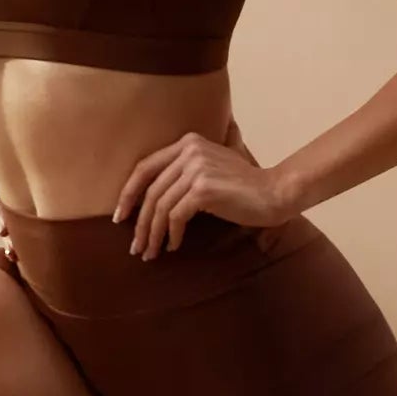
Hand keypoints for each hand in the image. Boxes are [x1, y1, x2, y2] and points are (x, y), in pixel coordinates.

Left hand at [113, 129, 289, 259]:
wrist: (277, 193)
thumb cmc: (245, 188)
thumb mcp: (211, 168)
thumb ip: (184, 172)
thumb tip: (150, 199)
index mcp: (187, 143)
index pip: (145, 167)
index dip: (128, 193)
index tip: (120, 216)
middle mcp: (189, 150)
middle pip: (150, 190)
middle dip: (139, 222)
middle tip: (135, 246)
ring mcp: (196, 168)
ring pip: (161, 206)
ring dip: (153, 233)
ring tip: (150, 253)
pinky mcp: (204, 189)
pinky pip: (176, 216)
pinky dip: (172, 234)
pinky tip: (173, 246)